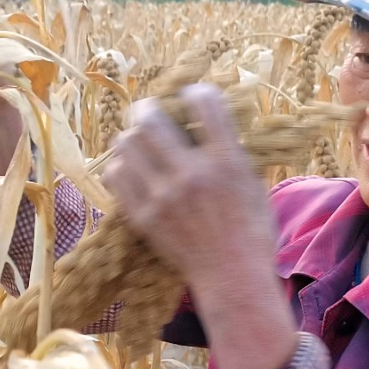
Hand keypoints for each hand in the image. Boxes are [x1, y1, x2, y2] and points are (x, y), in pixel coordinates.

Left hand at [103, 83, 297, 368]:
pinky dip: (121, 166)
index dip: (196, 92)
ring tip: (139, 141)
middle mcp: (192, 175)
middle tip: (150, 112)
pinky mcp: (143, 216)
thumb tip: (204, 121)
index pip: (204, 102)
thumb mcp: (252, 182)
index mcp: (227, 162)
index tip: (193, 96)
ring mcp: (163, 197)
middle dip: (148, 108)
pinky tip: (133, 169)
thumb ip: (229, 150)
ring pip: (126, 144)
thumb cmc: (251, 230)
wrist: (232, 276)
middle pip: (151, 119)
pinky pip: (116, 176)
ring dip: (132, 136)